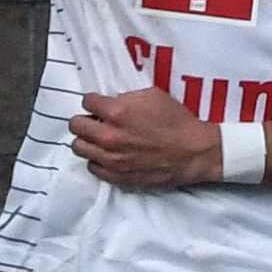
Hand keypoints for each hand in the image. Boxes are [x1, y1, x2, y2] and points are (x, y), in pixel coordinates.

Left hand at [69, 84, 227, 192]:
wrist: (195, 152)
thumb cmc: (177, 121)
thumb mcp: (152, 95)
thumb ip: (125, 97)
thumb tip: (109, 101)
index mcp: (117, 112)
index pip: (86, 101)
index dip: (94, 101)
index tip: (100, 105)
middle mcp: (109, 136)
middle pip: (76, 125)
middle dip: (85, 120)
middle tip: (96, 121)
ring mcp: (112, 159)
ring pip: (79, 147)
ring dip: (87, 140)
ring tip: (99, 138)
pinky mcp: (118, 176)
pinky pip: (92, 167)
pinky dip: (97, 160)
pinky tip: (108, 155)